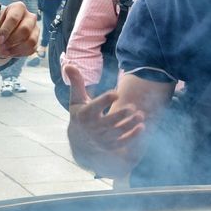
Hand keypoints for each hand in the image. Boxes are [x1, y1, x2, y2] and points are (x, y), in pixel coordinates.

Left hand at [0, 2, 38, 60]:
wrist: (1, 34)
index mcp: (17, 8)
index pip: (14, 17)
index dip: (6, 30)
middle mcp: (30, 17)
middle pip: (25, 29)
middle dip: (11, 41)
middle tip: (0, 48)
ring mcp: (35, 29)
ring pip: (30, 41)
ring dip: (16, 49)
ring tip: (4, 52)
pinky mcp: (36, 41)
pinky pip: (31, 49)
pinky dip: (19, 54)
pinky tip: (9, 53)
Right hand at [65, 63, 144, 177]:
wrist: (80, 141)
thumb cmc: (81, 114)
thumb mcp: (76, 100)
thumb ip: (76, 83)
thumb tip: (69, 65)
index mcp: (85, 114)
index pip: (95, 107)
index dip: (105, 100)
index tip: (115, 93)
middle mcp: (94, 127)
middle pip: (109, 121)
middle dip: (121, 115)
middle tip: (133, 107)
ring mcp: (103, 138)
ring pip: (118, 132)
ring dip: (130, 124)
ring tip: (141, 115)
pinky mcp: (111, 145)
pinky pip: (123, 142)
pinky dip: (133, 136)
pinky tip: (142, 127)